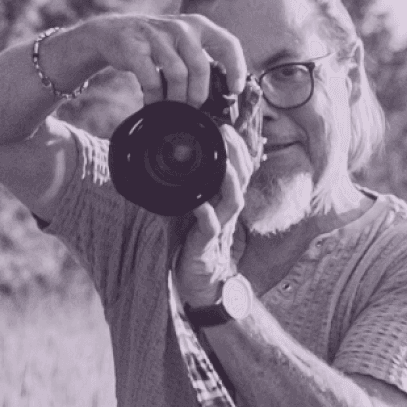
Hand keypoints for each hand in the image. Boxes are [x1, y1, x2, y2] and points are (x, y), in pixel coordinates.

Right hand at [52, 12, 246, 111]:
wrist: (113, 33)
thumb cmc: (157, 46)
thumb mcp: (184, 44)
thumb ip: (204, 61)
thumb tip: (227, 98)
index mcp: (199, 25)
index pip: (228, 43)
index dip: (236, 69)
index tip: (235, 91)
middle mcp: (180, 27)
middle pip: (200, 67)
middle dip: (199, 94)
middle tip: (193, 108)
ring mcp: (156, 34)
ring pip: (178, 74)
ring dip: (177, 98)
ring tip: (172, 108)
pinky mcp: (134, 46)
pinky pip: (151, 79)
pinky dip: (155, 97)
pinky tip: (153, 103)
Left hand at [174, 125, 258, 307]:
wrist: (199, 280)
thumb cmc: (192, 242)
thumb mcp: (189, 206)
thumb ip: (185, 185)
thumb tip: (165, 158)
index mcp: (223, 199)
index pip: (238, 169)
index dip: (236, 147)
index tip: (225, 126)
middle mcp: (226, 211)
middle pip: (242, 178)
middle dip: (237, 153)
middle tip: (226, 132)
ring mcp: (220, 227)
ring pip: (233, 199)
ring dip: (229, 179)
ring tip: (223, 162)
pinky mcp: (207, 244)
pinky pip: (210, 227)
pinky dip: (206, 214)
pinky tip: (199, 203)